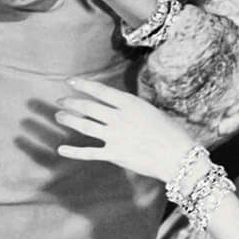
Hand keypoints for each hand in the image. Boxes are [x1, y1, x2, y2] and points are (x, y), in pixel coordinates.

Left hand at [53, 77, 196, 182]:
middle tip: (60, 101)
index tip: (69, 81)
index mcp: (129, 104)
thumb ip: (131, 107)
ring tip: (58, 116)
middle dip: (71, 103)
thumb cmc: (171, 132)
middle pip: (88, 107)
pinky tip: (61, 149)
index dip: (82, 85)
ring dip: (68, 120)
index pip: (100, 91)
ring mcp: (115, 136)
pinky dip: (73, 151)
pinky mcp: (115, 154)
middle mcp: (119, 118)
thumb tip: (115, 104)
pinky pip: (89, 152)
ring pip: (84, 125)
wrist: (179, 157)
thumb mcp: (151, 111)